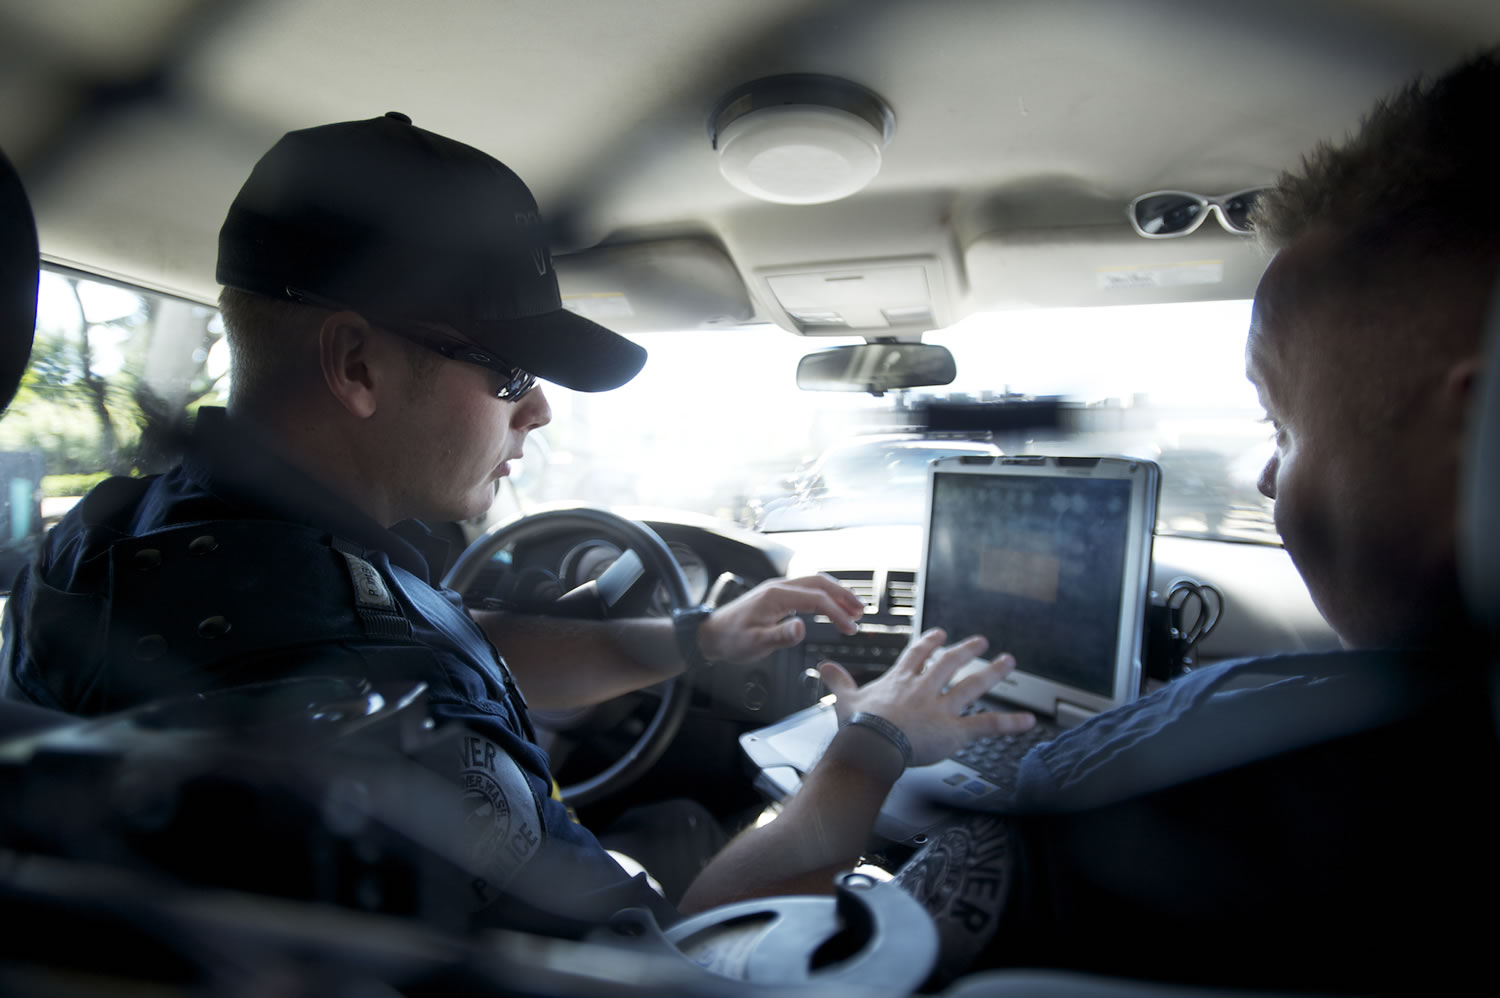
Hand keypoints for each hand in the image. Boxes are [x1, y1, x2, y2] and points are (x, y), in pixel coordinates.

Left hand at [696, 573, 863, 664]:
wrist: (711, 634)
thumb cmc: (731, 640)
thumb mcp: (756, 643)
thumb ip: (780, 636)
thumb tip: (802, 628)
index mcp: (776, 596)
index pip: (816, 599)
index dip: (837, 613)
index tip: (851, 628)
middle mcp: (779, 587)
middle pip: (819, 582)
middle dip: (843, 594)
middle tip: (861, 610)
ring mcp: (778, 589)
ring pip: (814, 583)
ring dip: (836, 593)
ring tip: (853, 608)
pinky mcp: (777, 595)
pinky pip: (806, 589)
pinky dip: (824, 595)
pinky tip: (831, 606)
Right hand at [820, 628, 1034, 767]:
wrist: (872, 745)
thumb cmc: (859, 726)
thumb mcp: (844, 699)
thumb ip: (838, 681)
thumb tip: (822, 667)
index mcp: (901, 681)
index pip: (918, 655)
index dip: (930, 643)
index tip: (939, 634)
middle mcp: (925, 689)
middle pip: (950, 663)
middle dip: (967, 650)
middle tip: (981, 641)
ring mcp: (942, 707)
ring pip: (973, 685)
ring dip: (992, 673)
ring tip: (1008, 662)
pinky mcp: (955, 730)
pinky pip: (987, 724)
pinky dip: (1009, 723)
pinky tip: (1028, 720)